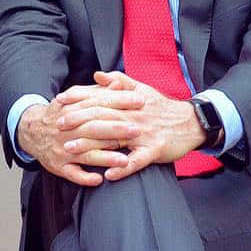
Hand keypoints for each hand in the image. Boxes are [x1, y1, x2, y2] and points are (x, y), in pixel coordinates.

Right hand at [18, 91, 137, 187]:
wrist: (30, 131)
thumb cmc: (60, 115)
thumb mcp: (74, 99)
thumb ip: (97, 92)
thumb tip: (117, 83)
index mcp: (72, 110)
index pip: (98, 104)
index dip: (119, 101)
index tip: (140, 101)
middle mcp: (67, 129)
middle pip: (93, 128)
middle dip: (116, 129)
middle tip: (137, 130)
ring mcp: (62, 148)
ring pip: (85, 153)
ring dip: (105, 157)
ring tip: (124, 161)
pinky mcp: (58, 165)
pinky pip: (72, 173)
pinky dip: (84, 177)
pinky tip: (98, 179)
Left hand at [64, 72, 205, 181]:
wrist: (192, 122)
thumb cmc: (162, 107)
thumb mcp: (142, 89)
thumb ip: (118, 81)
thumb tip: (97, 75)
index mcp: (128, 102)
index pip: (99, 98)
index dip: (78, 100)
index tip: (59, 102)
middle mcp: (133, 115)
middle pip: (101, 117)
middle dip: (78, 121)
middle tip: (57, 126)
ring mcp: (144, 133)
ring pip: (113, 138)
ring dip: (91, 145)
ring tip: (71, 150)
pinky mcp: (155, 149)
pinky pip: (137, 161)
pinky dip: (123, 168)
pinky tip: (108, 175)